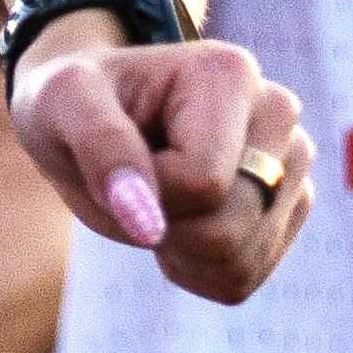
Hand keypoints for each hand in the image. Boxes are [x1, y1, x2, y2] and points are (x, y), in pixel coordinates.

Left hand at [8, 26, 312, 302]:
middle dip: (165, 226)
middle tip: (137, 182)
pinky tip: (177, 222)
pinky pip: (242, 281)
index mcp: (231, 72)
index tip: (122, 155)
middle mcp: (277, 113)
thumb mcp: (61, 103)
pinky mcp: (289, 208)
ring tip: (156, 197)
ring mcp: (291, 164)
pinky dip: (196, 270)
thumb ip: (101, 147)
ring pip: (240, 262)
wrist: (90, 112)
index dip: (149, 191)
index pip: (204, 183)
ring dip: (179, 251)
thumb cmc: (76, 99)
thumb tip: (146, 220)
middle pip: (228, 231)